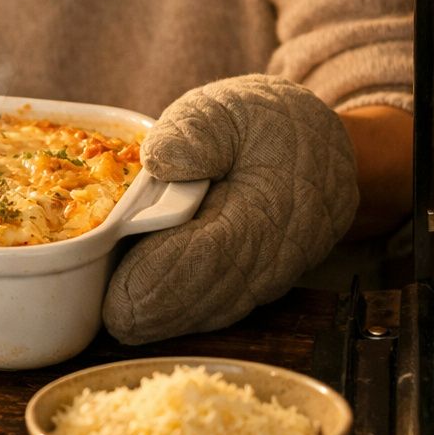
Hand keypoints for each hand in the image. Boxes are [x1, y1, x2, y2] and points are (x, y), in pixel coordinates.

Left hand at [101, 74, 358, 343]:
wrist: (317, 142)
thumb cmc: (260, 121)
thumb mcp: (227, 107)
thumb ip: (195, 130)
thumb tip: (161, 160)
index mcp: (273, 195)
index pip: (216, 247)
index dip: (168, 272)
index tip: (125, 292)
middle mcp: (282, 245)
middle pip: (218, 287)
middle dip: (164, 308)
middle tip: (116, 322)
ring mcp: (277, 267)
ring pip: (225, 303)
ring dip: (174, 320)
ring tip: (125, 326)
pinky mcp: (264, 277)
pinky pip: (229, 302)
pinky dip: (191, 314)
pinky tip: (153, 322)